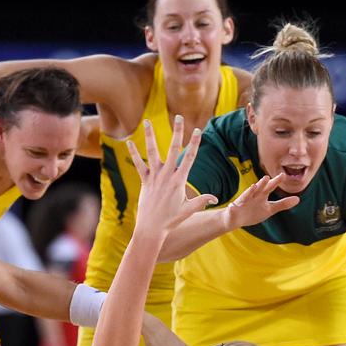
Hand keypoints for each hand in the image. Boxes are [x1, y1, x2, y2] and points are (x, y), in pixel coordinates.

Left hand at [126, 116, 212, 233]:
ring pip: (152, 152)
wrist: (151, 228)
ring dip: (150, 135)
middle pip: (173, 148)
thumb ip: (202, 200)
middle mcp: (166, 175)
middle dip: (177, 132)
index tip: (197, 130)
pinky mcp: (144, 181)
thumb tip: (216, 198)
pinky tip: (129, 142)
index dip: (194, 143)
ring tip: (147, 121)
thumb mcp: (189, 210)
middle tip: (178, 117)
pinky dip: (133, 153)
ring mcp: (154, 177)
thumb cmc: (171, 220)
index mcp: (179, 180)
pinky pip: (138, 164)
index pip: (189, 157)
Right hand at [223, 174, 299, 228]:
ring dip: (249, 192)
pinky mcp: (233, 210)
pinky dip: (232, 208)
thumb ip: (283, 204)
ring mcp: (242, 203)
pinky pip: (232, 209)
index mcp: (261, 196)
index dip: (275, 182)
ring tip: (253, 187)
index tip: (283, 175)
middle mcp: (252, 197)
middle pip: (258, 190)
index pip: (269, 187)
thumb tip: (298, 199)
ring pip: (246, 196)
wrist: (236, 219)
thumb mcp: (269, 209)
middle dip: (262, 184)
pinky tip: (232, 206)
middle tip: (267, 178)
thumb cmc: (253, 212)